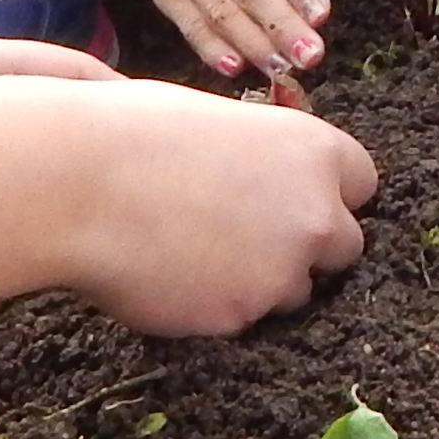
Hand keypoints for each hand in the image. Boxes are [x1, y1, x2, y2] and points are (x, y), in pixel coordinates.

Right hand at [34, 79, 376, 333]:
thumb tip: (266, 172)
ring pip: (292, 290)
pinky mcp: (241, 315)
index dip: (329, 195)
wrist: (77, 183)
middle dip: (307, 247)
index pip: (362, 185)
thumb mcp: (219, 121)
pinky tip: (169, 275)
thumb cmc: (134, 133)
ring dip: (260, 281)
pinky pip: (240, 318)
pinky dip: (214, 305)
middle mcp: (317, 213)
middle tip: (249, 239)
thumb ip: (263, 154)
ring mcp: (283, 271)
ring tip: (193, 252)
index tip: (298, 202)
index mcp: (316, 151)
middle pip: (343, 247)